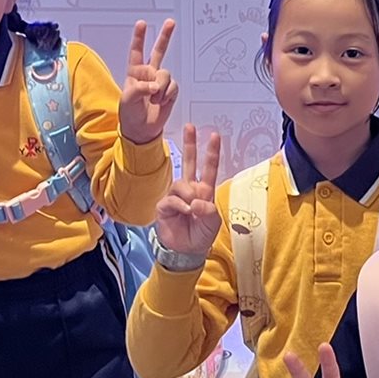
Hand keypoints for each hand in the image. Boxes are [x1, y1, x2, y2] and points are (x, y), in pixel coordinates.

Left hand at [119, 18, 178, 144]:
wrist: (142, 130)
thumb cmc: (130, 114)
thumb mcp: (128, 100)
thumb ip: (140, 88)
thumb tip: (155, 85)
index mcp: (134, 73)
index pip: (136, 51)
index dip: (139, 37)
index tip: (142, 23)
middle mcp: (148, 74)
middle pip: (158, 51)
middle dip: (165, 36)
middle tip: (170, 22)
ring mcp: (160, 82)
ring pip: (166, 75)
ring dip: (161, 88)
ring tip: (154, 100)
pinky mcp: (170, 91)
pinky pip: (173, 87)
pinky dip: (167, 95)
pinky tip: (161, 102)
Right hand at [154, 123, 222, 254]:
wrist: (186, 251)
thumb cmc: (201, 234)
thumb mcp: (212, 223)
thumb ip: (208, 210)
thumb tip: (196, 200)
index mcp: (204, 191)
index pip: (208, 168)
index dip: (211, 152)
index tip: (214, 135)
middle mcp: (190, 190)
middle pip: (189, 162)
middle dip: (190, 144)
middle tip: (190, 126)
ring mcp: (176, 196)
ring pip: (181, 183)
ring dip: (188, 195)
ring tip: (191, 210)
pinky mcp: (164, 206)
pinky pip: (172, 199)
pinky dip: (180, 205)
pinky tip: (184, 212)